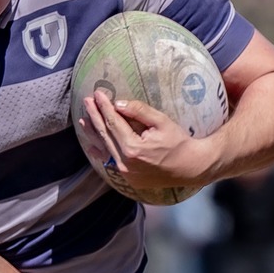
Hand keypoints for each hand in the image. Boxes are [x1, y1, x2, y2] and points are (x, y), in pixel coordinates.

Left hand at [82, 92, 217, 195]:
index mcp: (132, 148)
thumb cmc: (178, 142)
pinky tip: (92, 145)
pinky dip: (101, 151)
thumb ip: (139, 111)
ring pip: (104, 149)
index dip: (104, 107)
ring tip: (83, 120)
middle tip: (87, 101)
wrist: (190, 168)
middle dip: (95, 116)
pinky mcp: (128, 179)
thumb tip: (118, 103)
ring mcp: (125, 173)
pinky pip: (110, 161)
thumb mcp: (162, 122)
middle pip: (105, 135)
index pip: (113, 122)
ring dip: (93, 134)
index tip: (97, 94)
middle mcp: (124, 163)